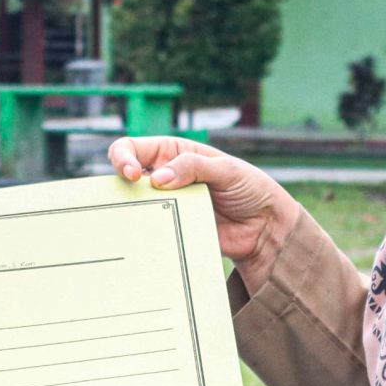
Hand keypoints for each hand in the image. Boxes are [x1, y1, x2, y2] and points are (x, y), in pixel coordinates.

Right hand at [107, 137, 300, 292]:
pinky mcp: (173, 228)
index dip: (124, 157)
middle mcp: (164, 176)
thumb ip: (193, 167)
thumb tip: (158, 178)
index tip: (133, 174)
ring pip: (134, 206)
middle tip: (133, 195)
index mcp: (174, 152)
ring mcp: (167, 204)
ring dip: (133, 210)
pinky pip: (151, 230)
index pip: (134, 148)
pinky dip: (146, 233)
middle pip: (125, 177)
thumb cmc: (249, 188)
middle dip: (121, 185)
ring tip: (143, 218)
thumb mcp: (226, 170)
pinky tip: (152, 236)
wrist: (265, 227)